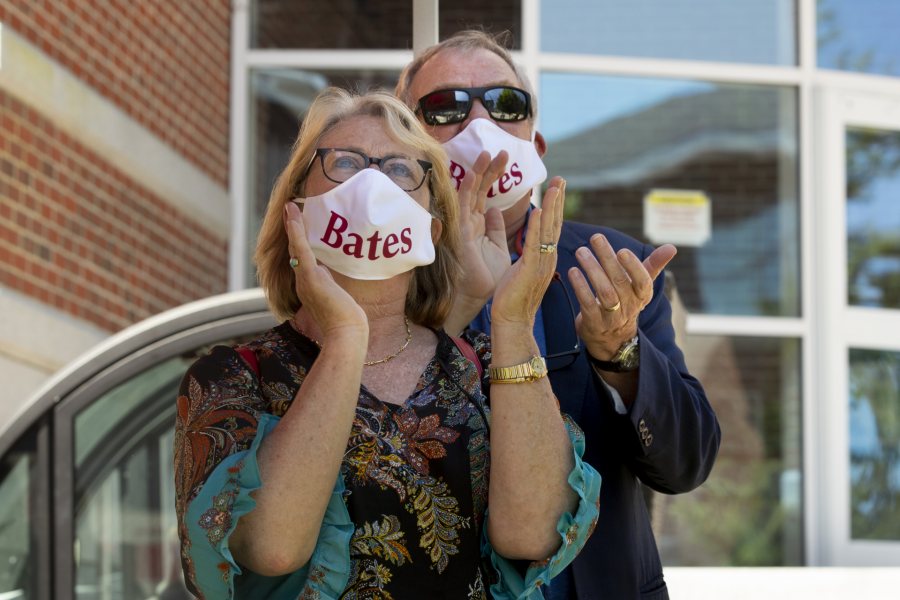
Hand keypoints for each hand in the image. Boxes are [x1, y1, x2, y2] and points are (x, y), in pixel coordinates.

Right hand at [283, 202, 367, 338]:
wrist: (346, 334)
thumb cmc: (345, 321)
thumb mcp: (336, 298)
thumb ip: (329, 285)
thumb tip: (327, 273)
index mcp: (308, 286)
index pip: (300, 259)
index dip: (297, 240)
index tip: (297, 224)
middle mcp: (302, 282)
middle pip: (294, 250)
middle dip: (292, 228)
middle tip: (290, 208)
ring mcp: (305, 280)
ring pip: (296, 247)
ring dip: (293, 224)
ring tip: (290, 206)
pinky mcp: (311, 278)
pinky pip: (301, 251)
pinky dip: (297, 232)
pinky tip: (295, 216)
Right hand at [456, 150, 511, 305]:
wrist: (478, 296)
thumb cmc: (486, 275)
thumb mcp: (497, 246)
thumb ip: (496, 228)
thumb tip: (495, 210)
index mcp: (478, 224)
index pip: (484, 193)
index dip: (493, 175)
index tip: (505, 159)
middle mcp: (468, 221)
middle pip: (477, 188)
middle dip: (489, 168)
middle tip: (502, 151)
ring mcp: (463, 225)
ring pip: (468, 193)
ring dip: (478, 172)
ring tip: (488, 154)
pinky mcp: (460, 233)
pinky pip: (463, 207)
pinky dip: (468, 190)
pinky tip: (474, 174)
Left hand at [490, 177, 565, 327]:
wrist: (513, 321)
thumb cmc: (513, 298)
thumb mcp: (520, 269)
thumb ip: (525, 253)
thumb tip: (525, 242)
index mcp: (544, 256)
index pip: (551, 227)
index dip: (555, 206)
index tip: (557, 187)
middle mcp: (547, 257)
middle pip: (555, 224)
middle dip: (558, 200)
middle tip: (561, 178)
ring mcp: (542, 263)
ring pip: (549, 230)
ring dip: (552, 206)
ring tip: (555, 186)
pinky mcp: (531, 269)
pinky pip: (535, 244)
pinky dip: (537, 226)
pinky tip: (539, 210)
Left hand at [568, 235, 676, 359]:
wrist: (613, 339)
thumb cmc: (626, 302)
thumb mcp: (640, 287)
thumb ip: (653, 265)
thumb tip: (672, 247)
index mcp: (642, 296)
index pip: (643, 282)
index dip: (633, 267)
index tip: (622, 250)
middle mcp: (629, 307)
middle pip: (619, 282)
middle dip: (607, 258)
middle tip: (596, 238)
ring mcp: (611, 317)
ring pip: (604, 292)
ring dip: (592, 270)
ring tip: (581, 252)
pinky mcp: (594, 323)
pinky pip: (587, 303)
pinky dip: (580, 287)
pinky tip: (573, 271)